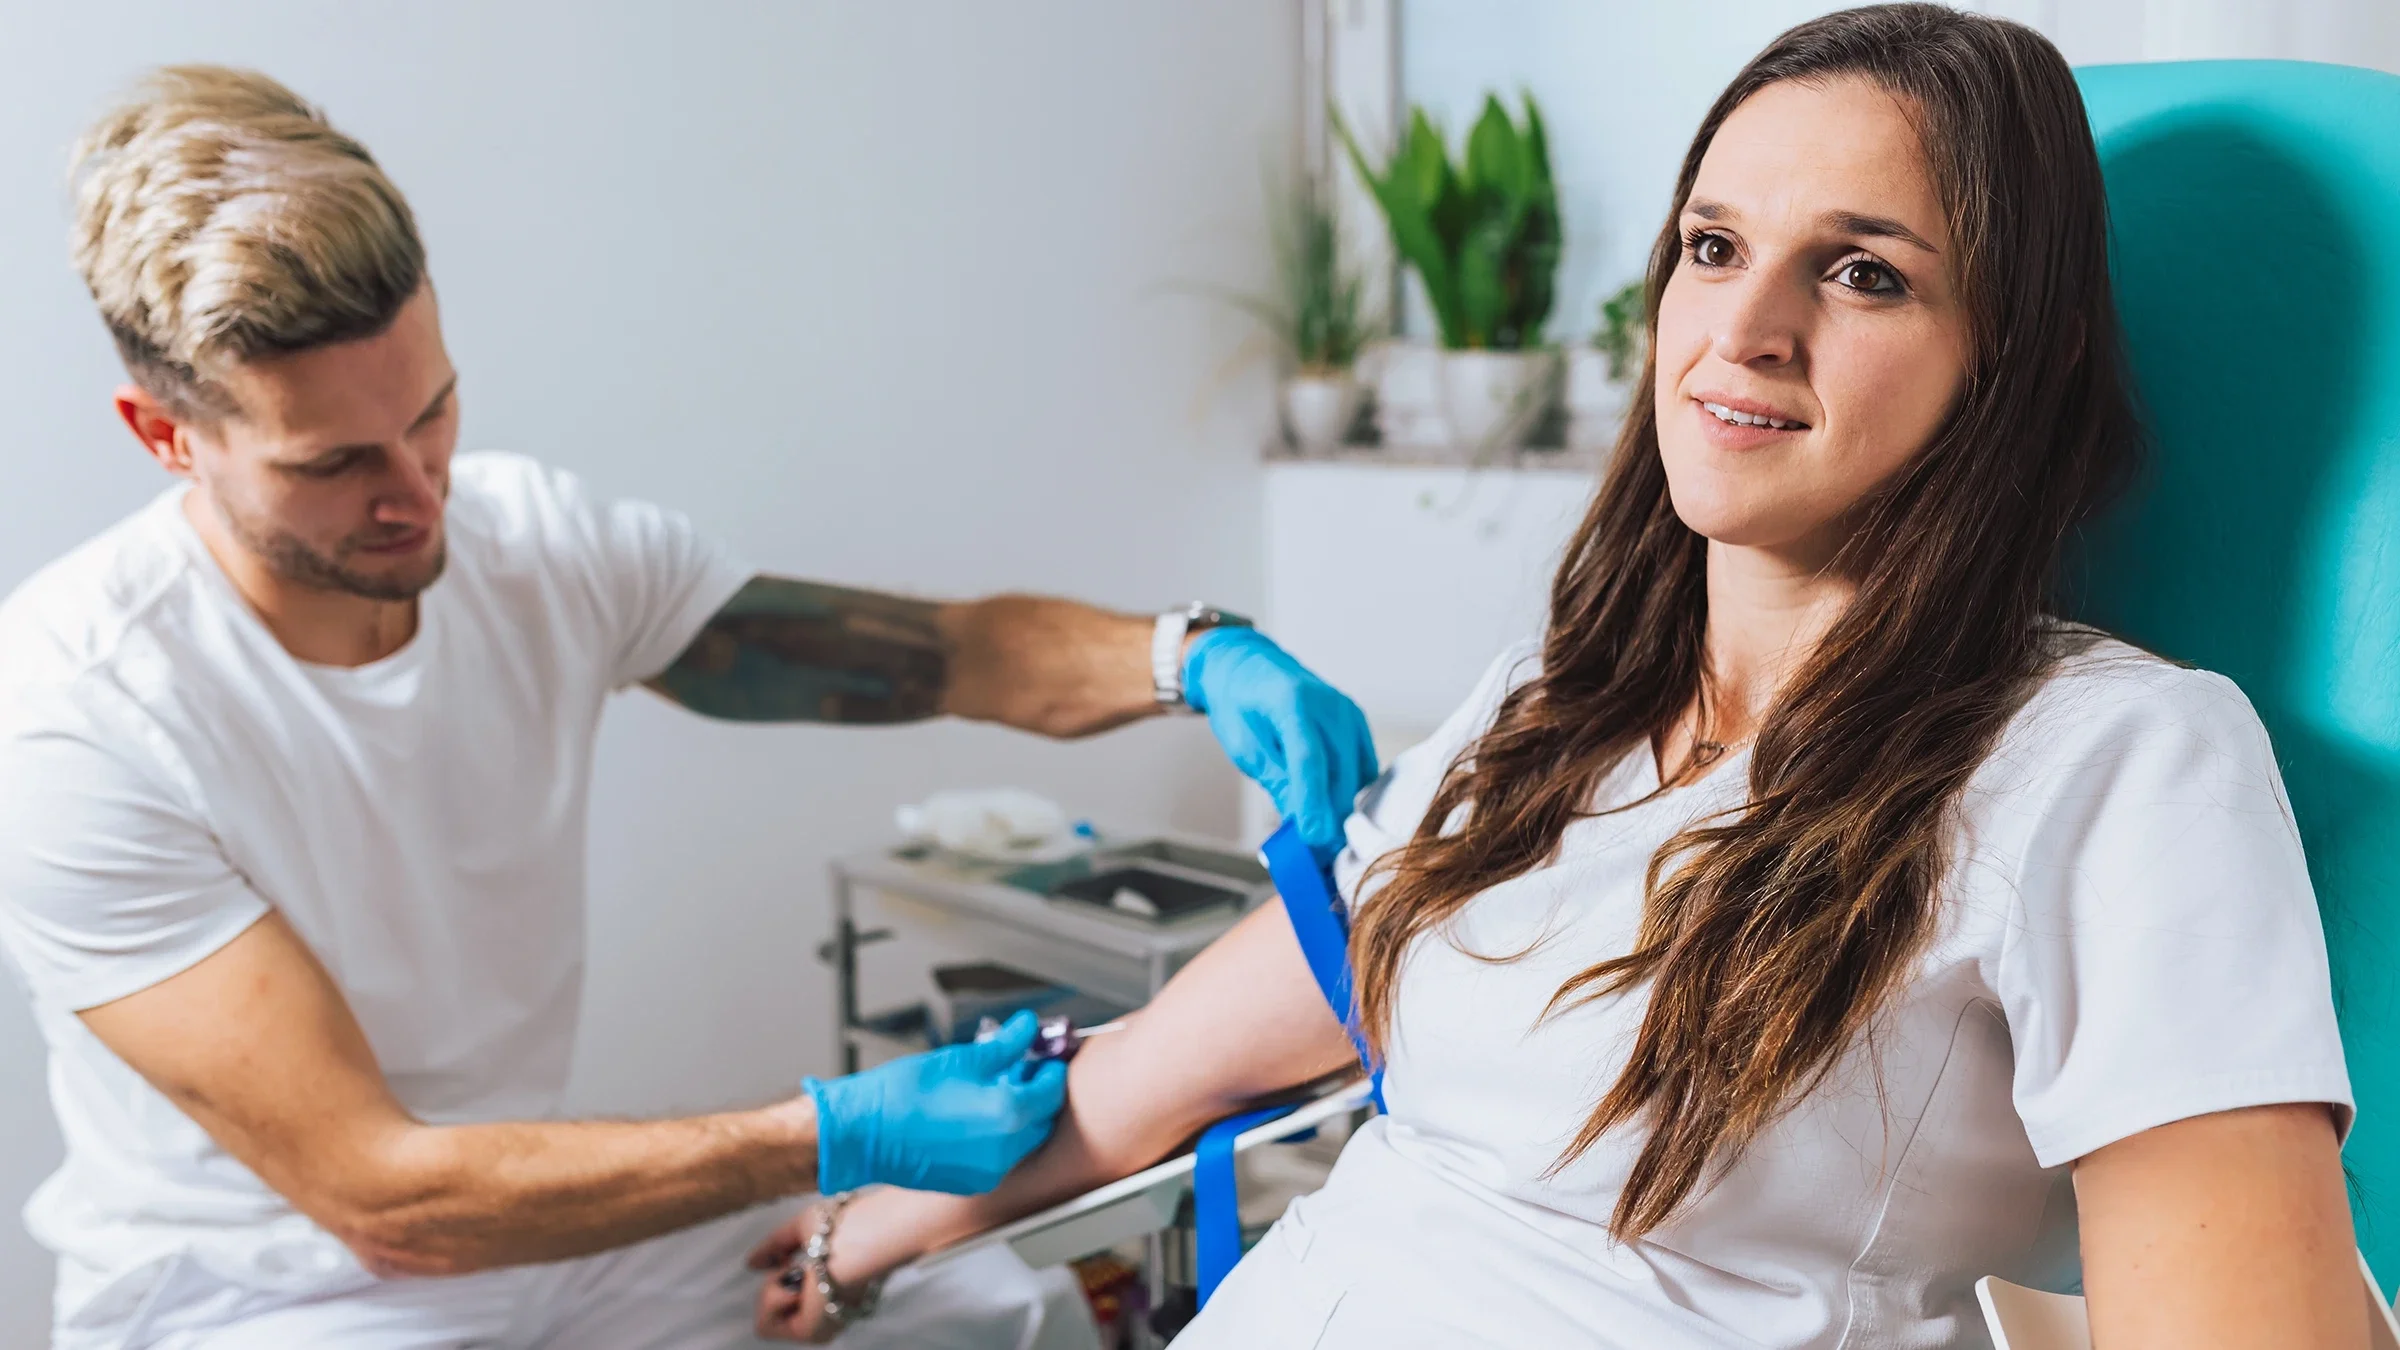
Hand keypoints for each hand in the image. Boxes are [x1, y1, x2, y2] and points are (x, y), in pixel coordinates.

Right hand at [749, 1204, 837, 1342]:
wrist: (856, 1239)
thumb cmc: (842, 1226)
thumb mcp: (801, 1229)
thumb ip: (775, 1246)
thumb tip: (751, 1263)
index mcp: (836, 1286)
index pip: (797, 1293)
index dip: (784, 1273)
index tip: (790, 1257)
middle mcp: (830, 1310)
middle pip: (778, 1305)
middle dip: (776, 1281)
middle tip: (796, 1266)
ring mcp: (820, 1325)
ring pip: (767, 1317)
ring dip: (773, 1290)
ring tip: (799, 1276)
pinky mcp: (810, 1334)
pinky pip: (765, 1326)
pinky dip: (772, 1301)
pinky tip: (797, 1288)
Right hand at [806, 1011, 1067, 1194]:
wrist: (861, 1133)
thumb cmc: (902, 1094)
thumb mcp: (961, 1059)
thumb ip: (1005, 1045)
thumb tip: (1027, 1028)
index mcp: (1008, 1114)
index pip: (1051, 1092)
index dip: (1051, 1071)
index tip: (1045, 1059)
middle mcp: (1004, 1150)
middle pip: (1041, 1119)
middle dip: (1037, 1094)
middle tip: (1021, 1070)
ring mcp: (988, 1171)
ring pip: (1022, 1140)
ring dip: (1018, 1116)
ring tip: (993, 1090)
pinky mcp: (970, 1182)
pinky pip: (999, 1158)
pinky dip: (999, 1137)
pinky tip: (975, 1116)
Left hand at [1183, 628, 1378, 862]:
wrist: (1249, 667)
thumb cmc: (1240, 703)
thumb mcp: (1244, 746)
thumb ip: (1275, 779)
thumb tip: (1300, 821)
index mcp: (1292, 703)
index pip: (1310, 760)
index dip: (1314, 803)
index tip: (1315, 839)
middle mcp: (1329, 705)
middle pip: (1339, 772)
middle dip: (1330, 817)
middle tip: (1318, 855)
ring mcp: (1348, 713)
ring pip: (1355, 774)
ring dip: (1340, 807)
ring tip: (1321, 836)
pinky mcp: (1357, 723)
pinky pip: (1363, 766)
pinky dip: (1349, 788)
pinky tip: (1331, 802)